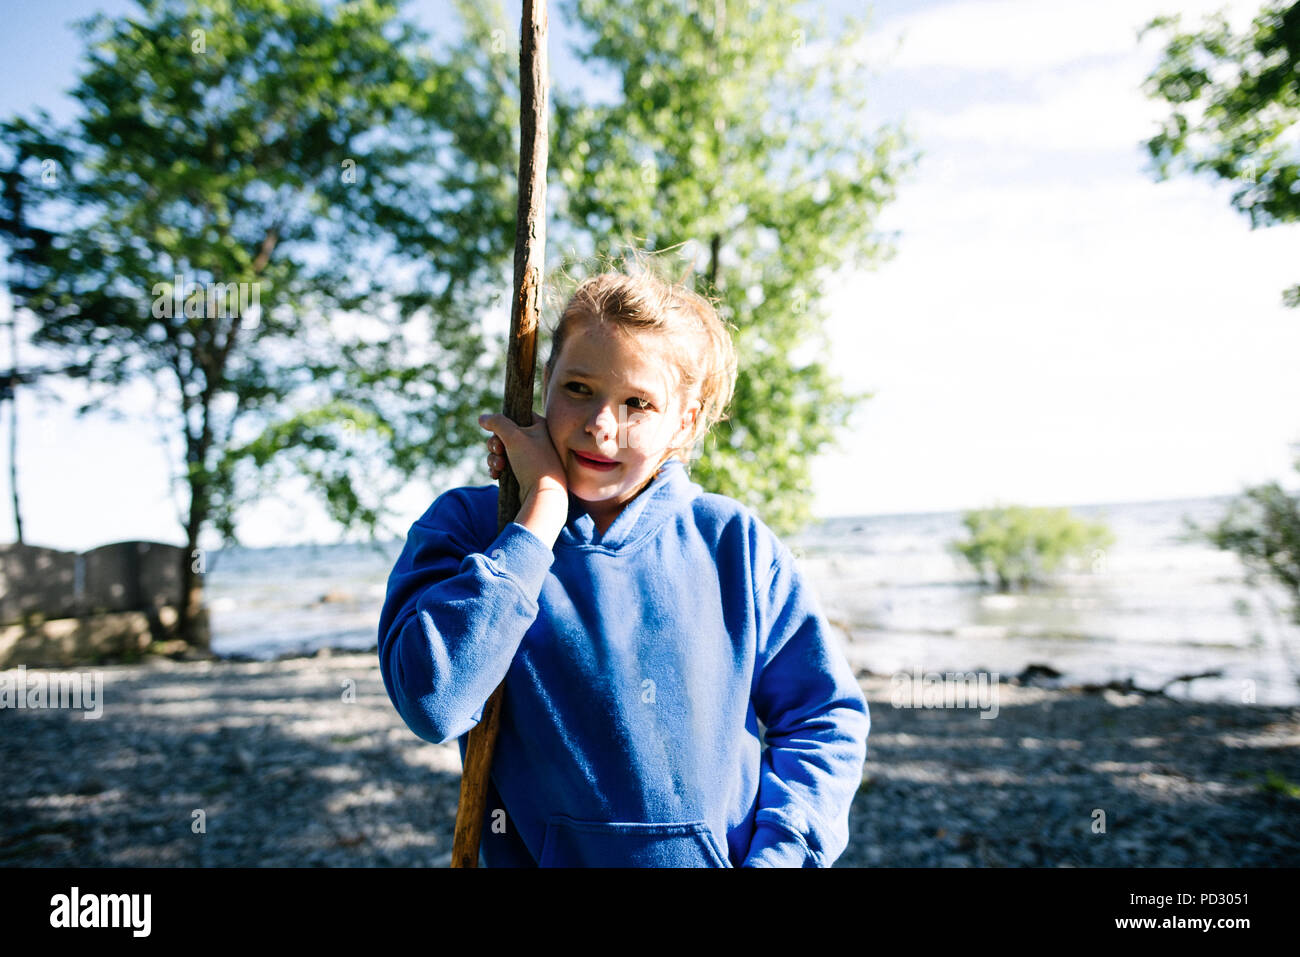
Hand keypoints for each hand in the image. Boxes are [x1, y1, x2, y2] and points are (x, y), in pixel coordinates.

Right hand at [479, 412, 568, 539]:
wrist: (543, 495)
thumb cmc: (533, 462)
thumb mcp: (514, 436)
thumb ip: (497, 422)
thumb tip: (482, 417)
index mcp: (540, 426)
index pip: (515, 416)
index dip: (503, 423)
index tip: (499, 432)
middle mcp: (536, 440)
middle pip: (504, 434)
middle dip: (495, 444)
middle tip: (498, 450)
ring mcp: (530, 457)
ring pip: (501, 451)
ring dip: (494, 457)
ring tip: (499, 466)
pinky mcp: (523, 472)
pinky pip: (504, 465)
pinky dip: (498, 468)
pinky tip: (496, 475)